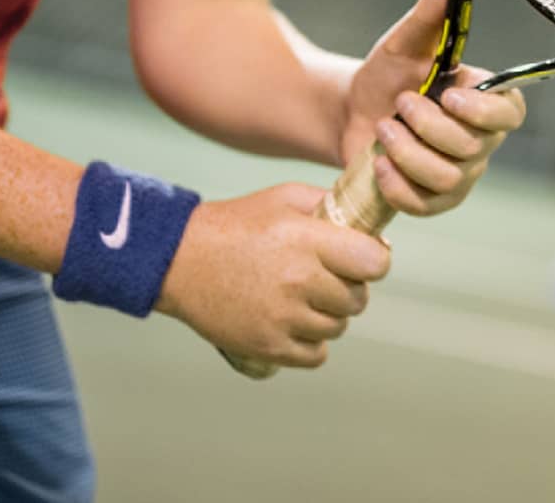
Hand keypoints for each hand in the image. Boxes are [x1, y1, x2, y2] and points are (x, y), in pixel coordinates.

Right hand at [156, 184, 390, 367]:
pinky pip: (316, 355)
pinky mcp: (267, 346)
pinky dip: (310, 343)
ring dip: (327, 315)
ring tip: (301, 298)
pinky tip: (294, 323)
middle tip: (324, 278)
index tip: (360, 259)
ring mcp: (283, 317)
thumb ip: (332, 205)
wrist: (178, 258)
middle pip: (358, 299)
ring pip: (337, 327)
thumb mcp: (285, 199)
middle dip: (348, 288)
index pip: (375, 263)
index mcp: (308, 241)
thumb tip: (376, 233)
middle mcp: (299, 280)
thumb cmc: (237, 224)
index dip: (373, 261)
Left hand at [341, 0, 526, 215]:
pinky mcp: (432, 201)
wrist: (350, 113)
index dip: (485, 111)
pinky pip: (426, 205)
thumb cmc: (386, 75)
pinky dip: (398, 186)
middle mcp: (479, 142)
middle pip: (473, 148)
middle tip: (399, 105)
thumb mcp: (405, 41)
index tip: (450, 96)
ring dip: (407, 153)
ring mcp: (458, 175)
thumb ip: (431, 11)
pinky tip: (378, 165)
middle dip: (427, 127)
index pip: (510, 113)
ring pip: (448, 179)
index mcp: (483, 101)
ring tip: (383, 129)